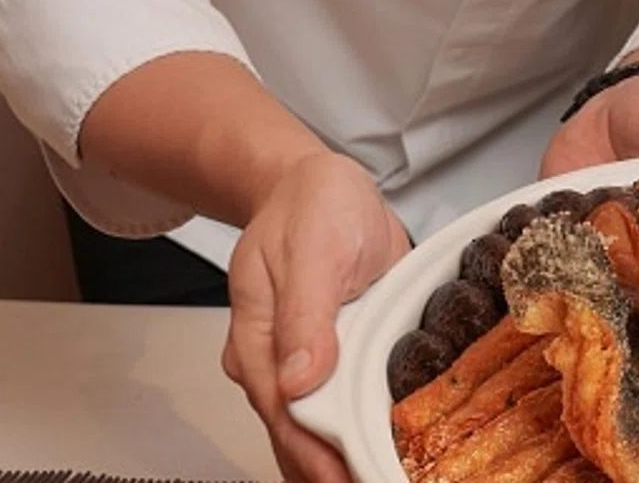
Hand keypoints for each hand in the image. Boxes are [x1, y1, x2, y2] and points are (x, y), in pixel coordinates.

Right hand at [221, 152, 411, 482]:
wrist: (318, 186)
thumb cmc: (311, 205)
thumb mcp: (313, 246)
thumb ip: (306, 312)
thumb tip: (298, 379)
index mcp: (258, 338)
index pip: (284, 412)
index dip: (316, 454)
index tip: (346, 479)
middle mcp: (273, 361)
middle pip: (297, 434)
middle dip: (330, 470)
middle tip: (377, 482)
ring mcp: (303, 363)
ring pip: (316, 428)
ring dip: (342, 460)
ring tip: (380, 477)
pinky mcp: (332, 357)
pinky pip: (341, 405)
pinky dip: (356, 433)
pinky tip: (377, 456)